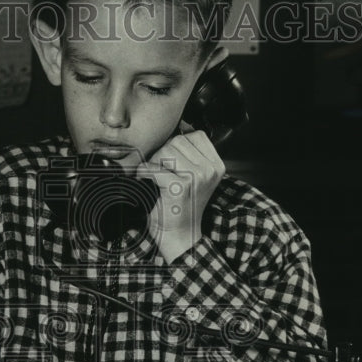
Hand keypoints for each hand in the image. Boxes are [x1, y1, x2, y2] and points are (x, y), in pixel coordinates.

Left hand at [139, 130, 224, 262]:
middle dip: (163, 154)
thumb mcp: (193, 176)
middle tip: (161, 172)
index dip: (178, 143)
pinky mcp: (180, 186)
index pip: (196, 135)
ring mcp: (197, 178)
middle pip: (178, 141)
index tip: (171, 160)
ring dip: (154, 163)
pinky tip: (146, 182)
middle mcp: (210, 170)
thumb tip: (177, 126)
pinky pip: (154, 168)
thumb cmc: (180, 205)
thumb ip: (189, 153)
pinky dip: (144, 173)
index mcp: (217, 165)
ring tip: (156, 178)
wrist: (179, 235)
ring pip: (166, 152)